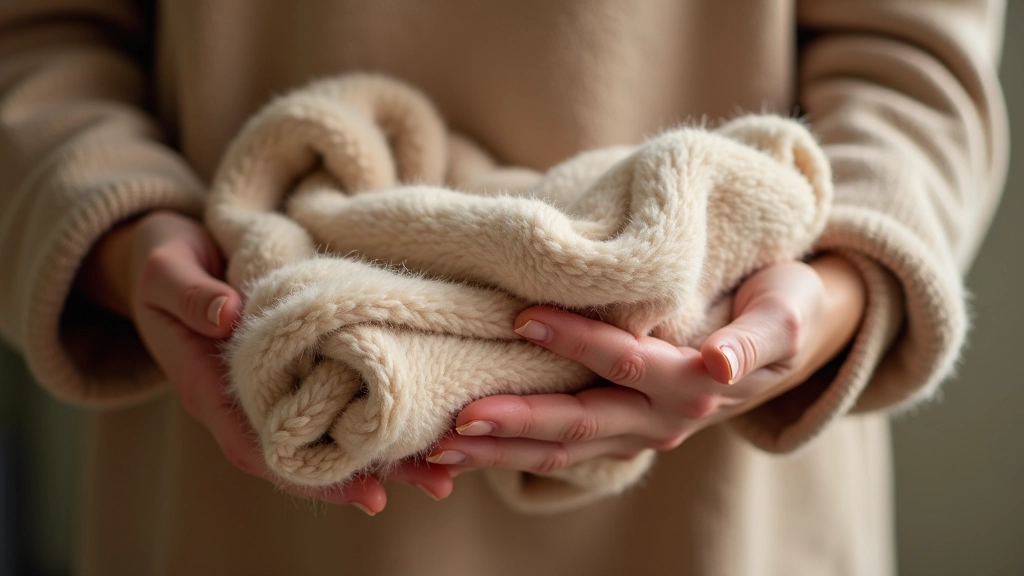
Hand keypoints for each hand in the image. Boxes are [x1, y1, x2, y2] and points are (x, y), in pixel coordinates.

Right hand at [77, 211, 451, 513]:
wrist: (168, 258)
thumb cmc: (165, 265)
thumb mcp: (166, 271)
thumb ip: (190, 294)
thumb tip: (228, 314)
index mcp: (209, 389)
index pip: (262, 447)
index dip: (312, 476)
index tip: (365, 492)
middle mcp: (245, 401)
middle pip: (310, 453)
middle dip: (370, 474)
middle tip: (436, 484)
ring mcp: (272, 387)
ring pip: (329, 432)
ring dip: (386, 451)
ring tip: (447, 466)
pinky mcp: (296, 365)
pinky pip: (335, 397)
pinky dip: (377, 411)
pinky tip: (422, 418)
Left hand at [427, 256, 865, 472]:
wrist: (794, 337)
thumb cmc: (784, 307)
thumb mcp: (783, 315)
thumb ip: (754, 340)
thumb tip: (721, 364)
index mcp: (695, 383)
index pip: (625, 361)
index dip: (575, 339)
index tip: (521, 316)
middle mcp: (662, 417)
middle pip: (580, 422)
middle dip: (517, 421)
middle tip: (456, 421)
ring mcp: (640, 431)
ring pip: (564, 446)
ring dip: (504, 449)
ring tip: (441, 449)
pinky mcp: (625, 429)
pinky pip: (566, 447)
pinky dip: (517, 452)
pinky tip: (470, 449)